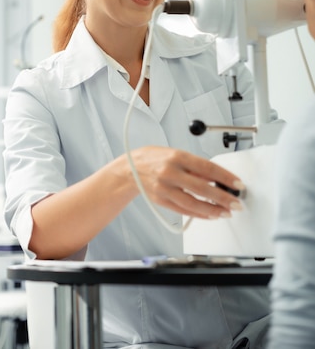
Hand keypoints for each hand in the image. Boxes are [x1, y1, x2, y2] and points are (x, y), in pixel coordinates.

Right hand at [129, 146, 243, 218]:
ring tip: (226, 212)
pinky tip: (210, 215)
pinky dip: (199, 214)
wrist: (130, 168)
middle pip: (202, 188)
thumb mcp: (176, 153)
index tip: (238, 184)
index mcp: (177, 156)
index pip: (207, 168)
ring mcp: (164, 188)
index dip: (225, 177)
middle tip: (236, 203)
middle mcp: (170, 172)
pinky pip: (183, 210)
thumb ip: (195, 166)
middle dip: (223, 198)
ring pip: (192, 203)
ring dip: (212, 210)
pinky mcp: (161, 201)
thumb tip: (217, 178)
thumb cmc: (155, 158)